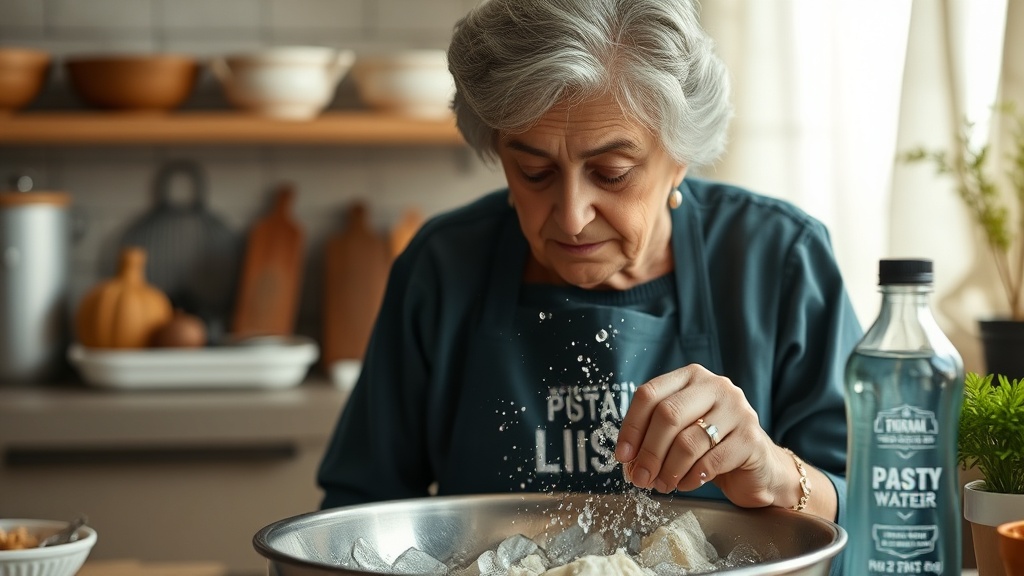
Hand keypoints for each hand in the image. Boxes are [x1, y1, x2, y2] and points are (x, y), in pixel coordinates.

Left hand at [614, 364, 791, 508]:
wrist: (758, 468)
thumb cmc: (711, 447)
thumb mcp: (680, 431)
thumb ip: (654, 435)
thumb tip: (627, 458)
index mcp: (691, 377)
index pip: (649, 394)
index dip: (631, 427)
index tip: (622, 455)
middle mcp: (716, 386)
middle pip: (668, 415)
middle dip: (648, 452)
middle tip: (640, 477)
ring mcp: (737, 410)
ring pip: (688, 441)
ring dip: (668, 469)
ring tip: (662, 484)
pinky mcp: (751, 438)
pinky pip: (710, 462)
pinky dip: (690, 478)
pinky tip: (685, 483)